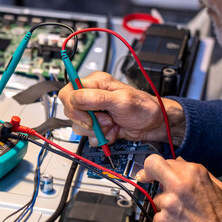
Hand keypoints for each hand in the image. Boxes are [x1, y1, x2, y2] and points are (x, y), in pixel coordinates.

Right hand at [58, 71, 185, 145]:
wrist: (154, 125)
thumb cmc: (143, 108)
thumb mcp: (121, 100)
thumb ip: (96, 98)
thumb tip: (74, 97)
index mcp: (94, 84)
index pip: (68, 93)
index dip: (73, 107)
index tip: (88, 116)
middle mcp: (91, 97)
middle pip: (71, 112)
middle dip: (89, 121)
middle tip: (107, 119)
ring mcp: (93, 113)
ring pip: (78, 127)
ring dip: (98, 131)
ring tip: (113, 124)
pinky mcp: (97, 126)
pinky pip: (88, 136)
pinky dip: (102, 138)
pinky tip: (113, 131)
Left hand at [136, 155, 221, 221]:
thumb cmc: (219, 216)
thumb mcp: (215, 187)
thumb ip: (194, 171)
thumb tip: (179, 162)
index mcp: (193, 173)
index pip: (163, 160)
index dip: (157, 166)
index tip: (150, 170)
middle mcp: (179, 184)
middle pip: (151, 166)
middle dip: (147, 172)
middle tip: (145, 177)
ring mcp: (168, 202)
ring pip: (155, 196)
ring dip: (164, 203)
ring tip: (181, 211)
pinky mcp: (161, 219)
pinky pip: (157, 214)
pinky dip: (165, 218)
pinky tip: (178, 221)